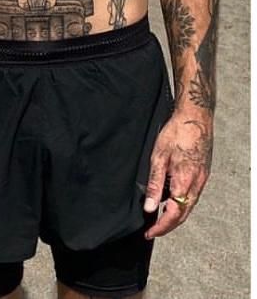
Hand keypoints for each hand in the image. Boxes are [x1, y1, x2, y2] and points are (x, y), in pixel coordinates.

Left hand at [144, 112, 212, 238]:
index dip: (161, 227)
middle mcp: (197, 185)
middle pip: (183, 214)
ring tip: (158, 217)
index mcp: (185, 183)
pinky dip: (181, 203)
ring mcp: (202, 180)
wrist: (195, 119)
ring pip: (189, 206)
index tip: (149, 233)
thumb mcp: (158, 157)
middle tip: (152, 229)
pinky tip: (171, 200)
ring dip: (174, 215)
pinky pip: (192, 195)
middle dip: (167, 225)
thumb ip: (156, 184)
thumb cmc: (176, 133)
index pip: (173, 215)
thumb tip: (150, 207)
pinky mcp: (203, 174)